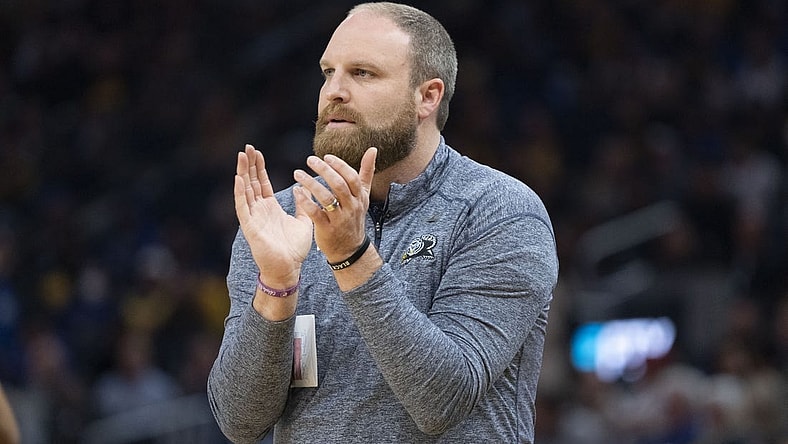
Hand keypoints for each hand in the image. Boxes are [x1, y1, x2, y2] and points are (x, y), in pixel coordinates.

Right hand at [234, 144, 312, 286]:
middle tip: (247, 147)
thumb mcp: (303, 222)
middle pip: (252, 182)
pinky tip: (238, 179)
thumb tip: (302, 189)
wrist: (289, 268)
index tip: (257, 152)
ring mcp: (253, 217)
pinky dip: (240, 192)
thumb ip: (303, 205)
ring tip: (241, 156)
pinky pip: (243, 207)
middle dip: (249, 165)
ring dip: (243, 173)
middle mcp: (259, 210)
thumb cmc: (294, 249)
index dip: (259, 167)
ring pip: (245, 191)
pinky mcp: (250, 226)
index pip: (262, 183)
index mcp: (270, 208)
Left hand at [293, 147, 376, 262]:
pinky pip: (315, 213)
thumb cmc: (353, 218)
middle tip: (310, 160)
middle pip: (339, 185)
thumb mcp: (363, 196)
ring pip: (326, 198)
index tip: (326, 156)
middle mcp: (352, 207)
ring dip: (310, 183)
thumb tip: (373, 149)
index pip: (352, 177)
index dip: (339, 165)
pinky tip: (297, 192)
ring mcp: (340, 219)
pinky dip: (305, 201)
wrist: (350, 249)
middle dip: (324, 170)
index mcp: (360, 197)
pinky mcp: (327, 229)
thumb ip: (366, 172)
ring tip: (297, 174)